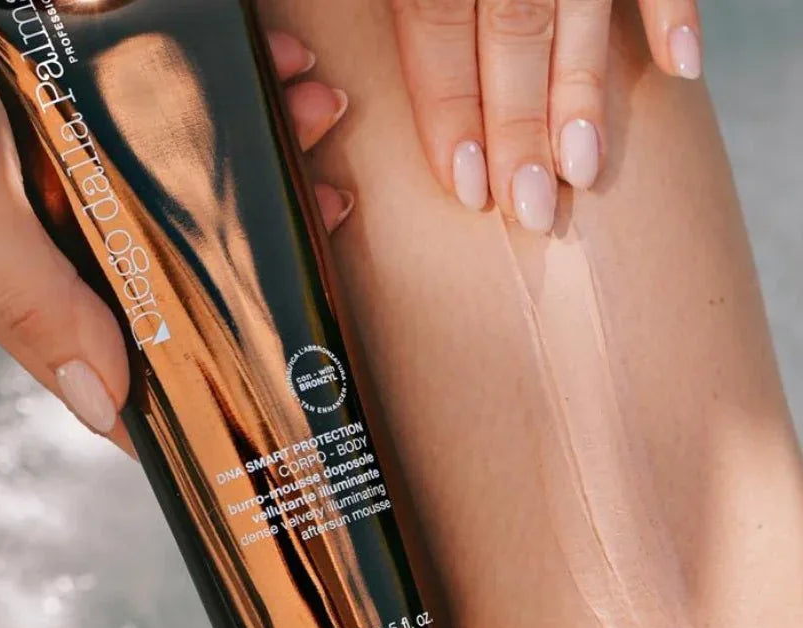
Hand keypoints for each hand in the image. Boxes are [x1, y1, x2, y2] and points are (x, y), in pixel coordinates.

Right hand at [0, 0, 351, 450]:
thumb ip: (38, 303)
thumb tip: (106, 399)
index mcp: (27, 292)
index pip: (118, 375)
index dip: (187, 398)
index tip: (267, 396)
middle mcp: (63, 245)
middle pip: (179, 281)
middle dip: (258, 253)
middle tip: (325, 209)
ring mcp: (80, 182)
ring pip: (191, 197)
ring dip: (263, 160)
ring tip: (315, 118)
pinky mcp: (89, 120)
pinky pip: (177, 123)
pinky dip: (230, 96)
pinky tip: (272, 71)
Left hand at [391, 0, 701, 231]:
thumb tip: (345, 56)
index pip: (438, 18)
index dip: (449, 106)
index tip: (464, 184)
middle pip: (516, 25)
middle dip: (520, 123)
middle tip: (527, 209)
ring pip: (584, 0)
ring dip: (584, 89)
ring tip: (581, 169)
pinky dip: (671, 4)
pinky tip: (679, 67)